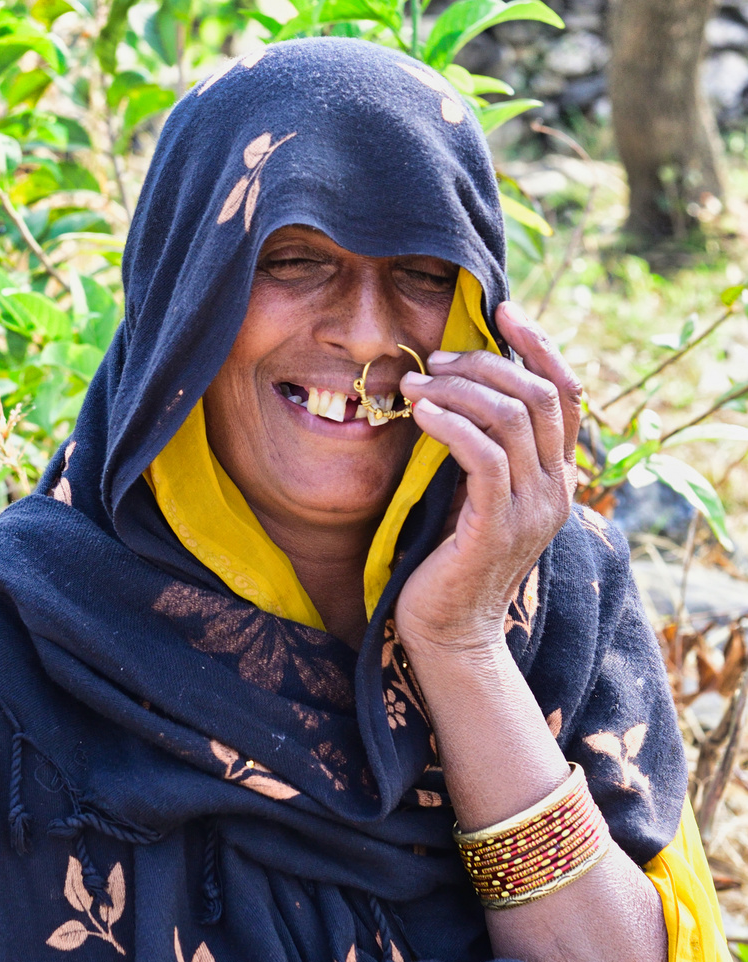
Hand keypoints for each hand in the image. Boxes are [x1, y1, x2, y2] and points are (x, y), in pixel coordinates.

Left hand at [394, 301, 581, 655]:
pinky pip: (483, 456)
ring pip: (513, 418)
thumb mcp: (474, 494)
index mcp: (557, 476)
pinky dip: (450, 424)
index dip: (539, 345)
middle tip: (433, 361)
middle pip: (540, 395)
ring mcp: (532, 510)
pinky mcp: (497, 527)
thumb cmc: (450, 559)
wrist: (450, 632)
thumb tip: (454, 388)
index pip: (567, 394)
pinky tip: (420, 415)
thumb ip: (482, 448)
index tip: (502, 309)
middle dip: (486, 363)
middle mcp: (556, 489)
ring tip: (413, 385)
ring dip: (459, 390)